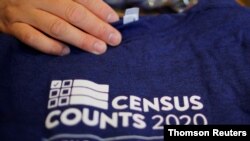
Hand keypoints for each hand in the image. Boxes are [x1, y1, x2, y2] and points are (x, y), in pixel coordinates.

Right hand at [0, 0, 121, 55]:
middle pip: (72, 13)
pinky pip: (32, 38)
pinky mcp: (14, 28)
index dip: (100, 9)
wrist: (1, 2)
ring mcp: (25, 13)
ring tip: (99, 48)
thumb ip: (77, 2)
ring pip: (56, 27)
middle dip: (96, 27)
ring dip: (80, 39)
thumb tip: (105, 16)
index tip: (114, 20)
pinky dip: (50, 47)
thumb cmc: (37, 0)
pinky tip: (66, 52)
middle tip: (113, 39)